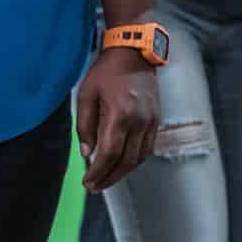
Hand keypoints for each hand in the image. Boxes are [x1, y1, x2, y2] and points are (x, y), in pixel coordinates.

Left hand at [76, 47, 158, 192]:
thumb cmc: (106, 72)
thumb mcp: (86, 95)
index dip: (98, 172)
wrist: (134, 54)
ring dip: (123, 172)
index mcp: (120, 114)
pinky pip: (147, 148)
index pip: (110, 153)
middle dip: (109, 178)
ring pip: (139, 158)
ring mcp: (151, 121)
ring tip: (107, 179)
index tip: (87, 183)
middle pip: (126, 161)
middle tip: (95, 188)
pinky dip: (134, 160)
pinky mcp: (156, 120)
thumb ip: (85, 126)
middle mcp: (139, 121)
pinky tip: (122, 164)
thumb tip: (86, 154)